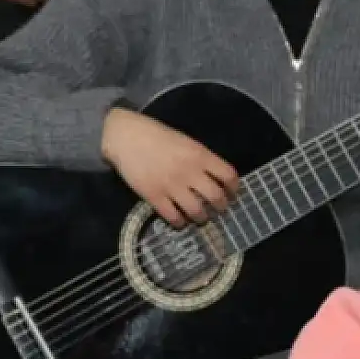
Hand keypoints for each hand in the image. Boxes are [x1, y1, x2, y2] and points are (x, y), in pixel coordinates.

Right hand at [101, 107, 238, 228]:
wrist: (125, 136)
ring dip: (202, 218)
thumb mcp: (186, 141)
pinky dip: (180, 223)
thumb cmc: (156, 136)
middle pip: (216, 197)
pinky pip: (173, 217)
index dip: (234, 188)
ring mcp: (172, 186)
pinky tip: (180, 221)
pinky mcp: (154, 197)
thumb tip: (215, 177)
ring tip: (200, 217)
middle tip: (219, 210)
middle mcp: (189, 172)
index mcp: (200, 155)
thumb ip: (201, 158)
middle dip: (221, 207)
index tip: (233, 193)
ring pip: (197, 212)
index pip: (228, 175)